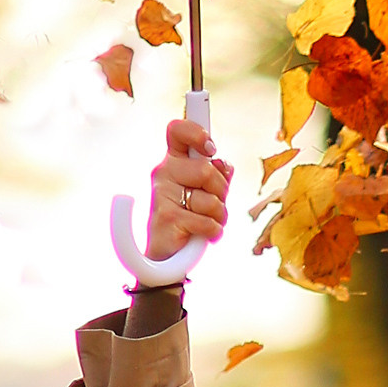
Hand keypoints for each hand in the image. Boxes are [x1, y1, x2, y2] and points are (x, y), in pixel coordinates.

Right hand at [147, 119, 230, 261]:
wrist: (167, 255)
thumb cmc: (189, 219)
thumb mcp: (207, 193)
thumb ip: (217, 175)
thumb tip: (224, 163)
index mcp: (174, 161)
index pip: (177, 131)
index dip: (196, 133)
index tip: (210, 148)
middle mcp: (164, 173)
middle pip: (206, 170)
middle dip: (221, 192)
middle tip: (213, 204)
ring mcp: (163, 195)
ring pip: (210, 199)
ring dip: (219, 215)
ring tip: (207, 222)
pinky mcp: (168, 217)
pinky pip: (207, 222)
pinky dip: (213, 232)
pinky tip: (203, 235)